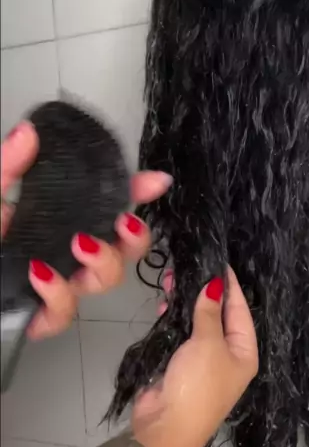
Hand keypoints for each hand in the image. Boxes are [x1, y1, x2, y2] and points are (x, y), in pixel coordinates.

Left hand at [1, 121, 171, 338]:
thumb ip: (11, 164)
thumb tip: (29, 132)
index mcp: (64, 220)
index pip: (110, 205)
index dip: (137, 193)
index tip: (156, 181)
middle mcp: (70, 253)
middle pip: (125, 251)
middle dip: (136, 239)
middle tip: (124, 224)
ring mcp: (61, 285)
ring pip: (105, 281)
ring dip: (103, 262)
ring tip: (80, 243)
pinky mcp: (43, 315)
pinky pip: (65, 312)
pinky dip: (58, 293)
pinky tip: (40, 273)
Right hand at [133, 268, 258, 439]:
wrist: (166, 427)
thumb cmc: (198, 384)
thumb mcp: (209, 343)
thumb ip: (210, 312)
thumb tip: (215, 285)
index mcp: (245, 353)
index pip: (241, 311)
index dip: (231, 286)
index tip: (219, 261)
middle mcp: (227, 357)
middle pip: (219, 316)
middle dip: (204, 293)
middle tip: (188, 268)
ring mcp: (202, 362)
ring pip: (197, 324)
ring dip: (185, 304)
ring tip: (170, 281)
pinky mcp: (179, 366)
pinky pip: (180, 336)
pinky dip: (173, 320)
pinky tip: (164, 305)